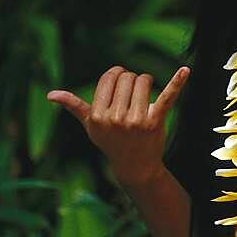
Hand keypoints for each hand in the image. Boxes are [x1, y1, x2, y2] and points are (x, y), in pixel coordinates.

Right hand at [46, 65, 189, 188]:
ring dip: (145, 83)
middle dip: (131, 80)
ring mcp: (136, 120)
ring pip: (143, 81)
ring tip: (144, 96)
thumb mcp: (90, 126)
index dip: (116, 77)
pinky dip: (177, 82)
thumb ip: (74, 107)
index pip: (109, 77)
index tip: (119, 86)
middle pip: (127, 77)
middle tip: (132, 96)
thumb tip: (51, 94)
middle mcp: (115, 118)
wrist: (135, 166)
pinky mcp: (156, 121)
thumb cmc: (110, 141)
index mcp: (98, 116)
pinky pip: (167, 97)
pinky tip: (186, 71)